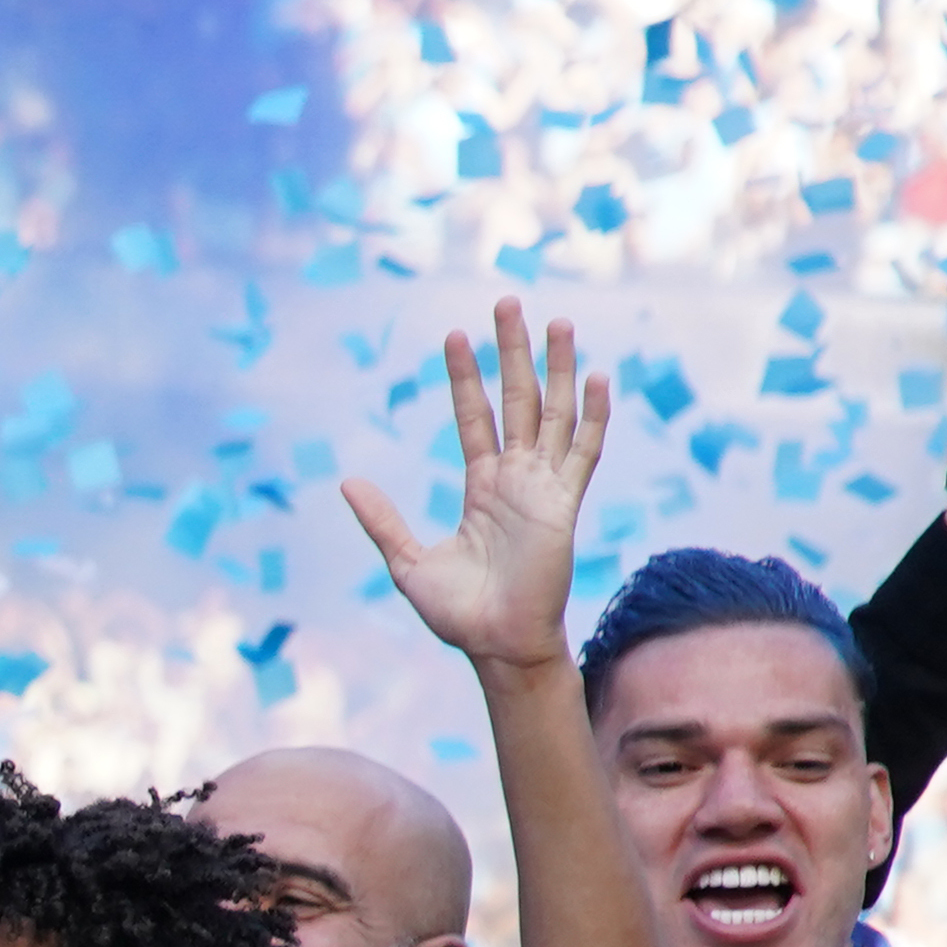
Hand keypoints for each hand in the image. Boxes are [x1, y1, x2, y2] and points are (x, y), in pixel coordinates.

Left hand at [338, 300, 604, 672]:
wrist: (496, 644)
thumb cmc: (458, 612)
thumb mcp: (407, 562)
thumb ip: (382, 520)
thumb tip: (347, 482)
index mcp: (482, 487)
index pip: (473, 418)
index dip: (464, 378)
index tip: (454, 336)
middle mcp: (516, 478)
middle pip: (517, 400)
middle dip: (512, 352)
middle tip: (508, 302)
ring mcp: (544, 488)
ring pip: (554, 413)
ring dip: (557, 368)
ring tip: (557, 322)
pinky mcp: (565, 505)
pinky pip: (583, 453)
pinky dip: (593, 417)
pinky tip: (599, 379)